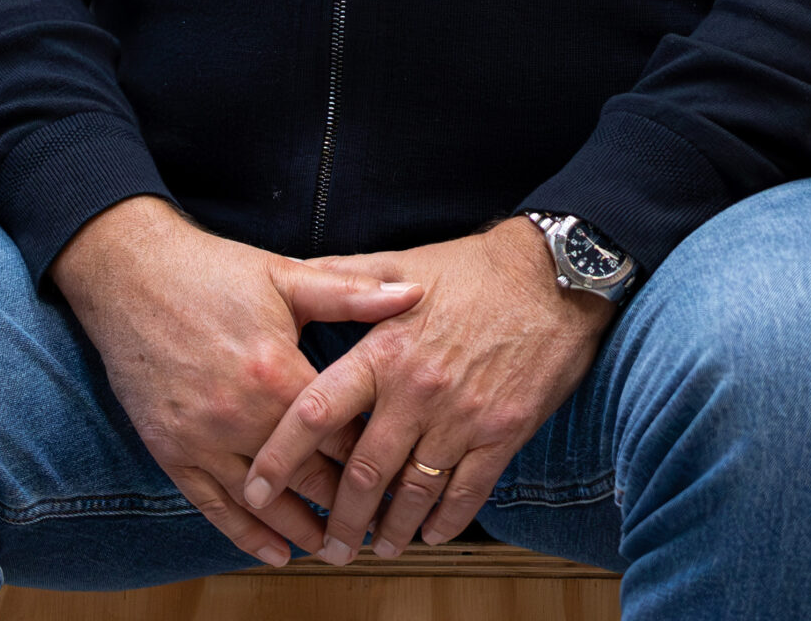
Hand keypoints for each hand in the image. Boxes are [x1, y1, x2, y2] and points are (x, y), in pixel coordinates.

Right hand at [52, 196, 420, 566]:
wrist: (131, 275)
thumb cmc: (212, 271)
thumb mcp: (285, 274)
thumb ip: (352, 293)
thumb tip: (415, 292)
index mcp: (276, 372)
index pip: (340, 433)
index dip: (375, 457)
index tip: (401, 473)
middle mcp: (241, 415)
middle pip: (308, 477)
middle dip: (346, 506)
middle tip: (377, 525)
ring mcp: (203, 439)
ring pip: (264, 503)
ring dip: (303, 532)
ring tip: (335, 549)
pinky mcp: (172, 451)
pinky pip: (214, 507)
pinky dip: (246, 536)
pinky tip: (275, 553)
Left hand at [242, 216, 609, 562]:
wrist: (554, 277)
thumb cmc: (474, 268)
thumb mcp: (403, 263)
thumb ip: (345, 279)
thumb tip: (291, 274)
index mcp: (384, 351)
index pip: (316, 412)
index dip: (281, 456)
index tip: (256, 489)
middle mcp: (418, 391)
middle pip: (364, 472)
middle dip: (340, 518)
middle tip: (327, 545)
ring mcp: (462, 418)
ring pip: (413, 493)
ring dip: (389, 529)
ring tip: (375, 547)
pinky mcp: (502, 435)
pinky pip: (466, 493)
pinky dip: (444, 522)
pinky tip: (429, 534)